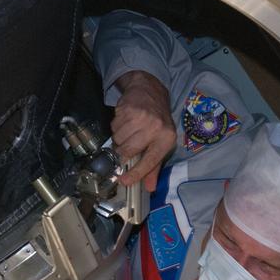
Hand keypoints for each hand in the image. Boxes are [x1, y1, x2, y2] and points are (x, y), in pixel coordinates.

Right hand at [112, 70, 175, 192]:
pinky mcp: (128, 109)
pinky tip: (124, 122)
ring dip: (118, 140)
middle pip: (128, 151)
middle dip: (122, 154)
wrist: (150, 92)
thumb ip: (155, 166)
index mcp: (166, 139)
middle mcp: (155, 128)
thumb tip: (150, 187)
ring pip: (118, 139)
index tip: (123, 181)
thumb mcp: (161, 143)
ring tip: (127, 132)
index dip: (135, 174)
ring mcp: (141, 117)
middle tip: (123, 150)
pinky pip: (114, 127)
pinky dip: (116, 128)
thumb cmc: (157, 122)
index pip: (150, 162)